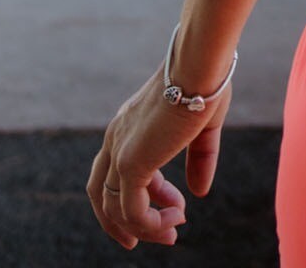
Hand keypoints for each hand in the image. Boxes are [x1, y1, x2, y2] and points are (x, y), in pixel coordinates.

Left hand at [87, 71, 227, 249]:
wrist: (199, 67)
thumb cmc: (204, 86)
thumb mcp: (203, 129)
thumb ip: (200, 160)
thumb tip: (200, 192)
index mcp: (127, 128)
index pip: (118, 172)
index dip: (146, 195)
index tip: (177, 204)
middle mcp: (115, 140)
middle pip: (101, 194)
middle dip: (121, 223)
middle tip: (151, 238)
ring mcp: (120, 152)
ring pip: (114, 209)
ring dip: (144, 228)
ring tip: (173, 232)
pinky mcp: (131, 163)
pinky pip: (132, 211)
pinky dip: (151, 223)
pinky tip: (176, 219)